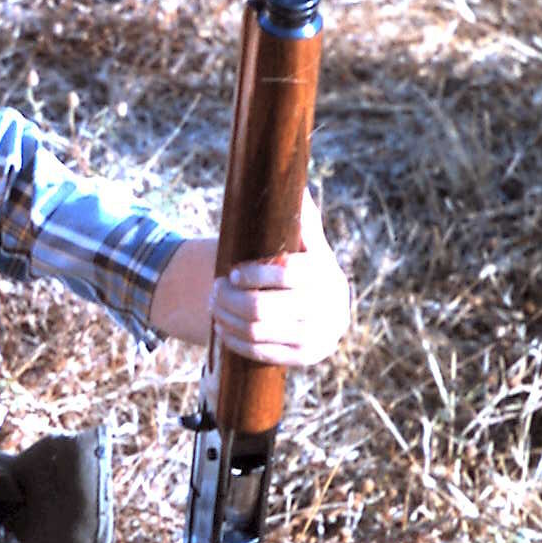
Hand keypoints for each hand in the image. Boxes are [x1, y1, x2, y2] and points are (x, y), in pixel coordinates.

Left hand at [207, 188, 351, 367]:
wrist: (321, 312)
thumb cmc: (304, 270)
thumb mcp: (308, 245)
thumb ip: (304, 220)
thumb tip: (299, 184)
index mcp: (328, 276)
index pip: (285, 275)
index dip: (254, 275)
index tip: (232, 273)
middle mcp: (330, 309)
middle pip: (263, 307)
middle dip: (229, 299)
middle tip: (212, 290)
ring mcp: (319, 337)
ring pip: (258, 330)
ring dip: (228, 318)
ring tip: (214, 307)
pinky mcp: (306, 358)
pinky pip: (261, 352)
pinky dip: (237, 340)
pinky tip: (223, 329)